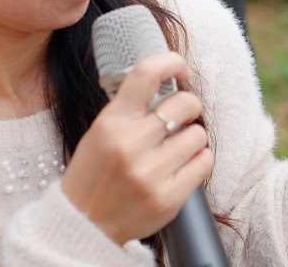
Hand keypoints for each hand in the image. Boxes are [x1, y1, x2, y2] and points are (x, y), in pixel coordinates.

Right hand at [61, 52, 211, 244]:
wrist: (82, 226)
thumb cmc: (94, 174)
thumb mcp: (100, 132)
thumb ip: (130, 108)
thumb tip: (168, 79)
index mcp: (111, 122)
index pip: (145, 74)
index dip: (170, 62)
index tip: (181, 68)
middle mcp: (131, 144)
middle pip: (185, 103)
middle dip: (189, 106)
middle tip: (181, 116)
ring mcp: (150, 173)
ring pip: (199, 134)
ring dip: (192, 138)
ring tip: (176, 148)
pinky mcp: (168, 198)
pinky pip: (204, 162)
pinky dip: (199, 160)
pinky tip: (184, 165)